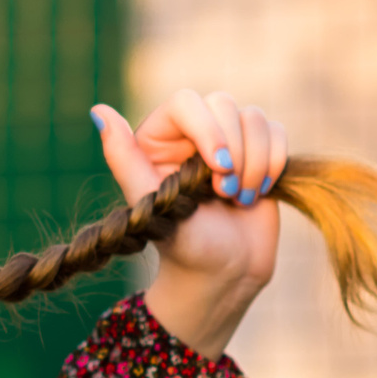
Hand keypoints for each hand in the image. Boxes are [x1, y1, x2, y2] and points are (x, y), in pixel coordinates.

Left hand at [91, 89, 286, 359]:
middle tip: (225, 193)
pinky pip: (277, 132)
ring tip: (239, 199)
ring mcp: (227, 140)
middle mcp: (191, 132)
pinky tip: (258, 193)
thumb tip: (99, 109)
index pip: (186, 102)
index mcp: (157, 138)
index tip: (219, 169)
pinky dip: (274, 162)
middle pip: (224, 104)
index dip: (208, 129)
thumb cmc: (184, 245)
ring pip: (254, 118)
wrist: (226, 275)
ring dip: (255, 162)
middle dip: (235, 151)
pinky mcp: (258, 153)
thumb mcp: (152, 205)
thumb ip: (123, 158)